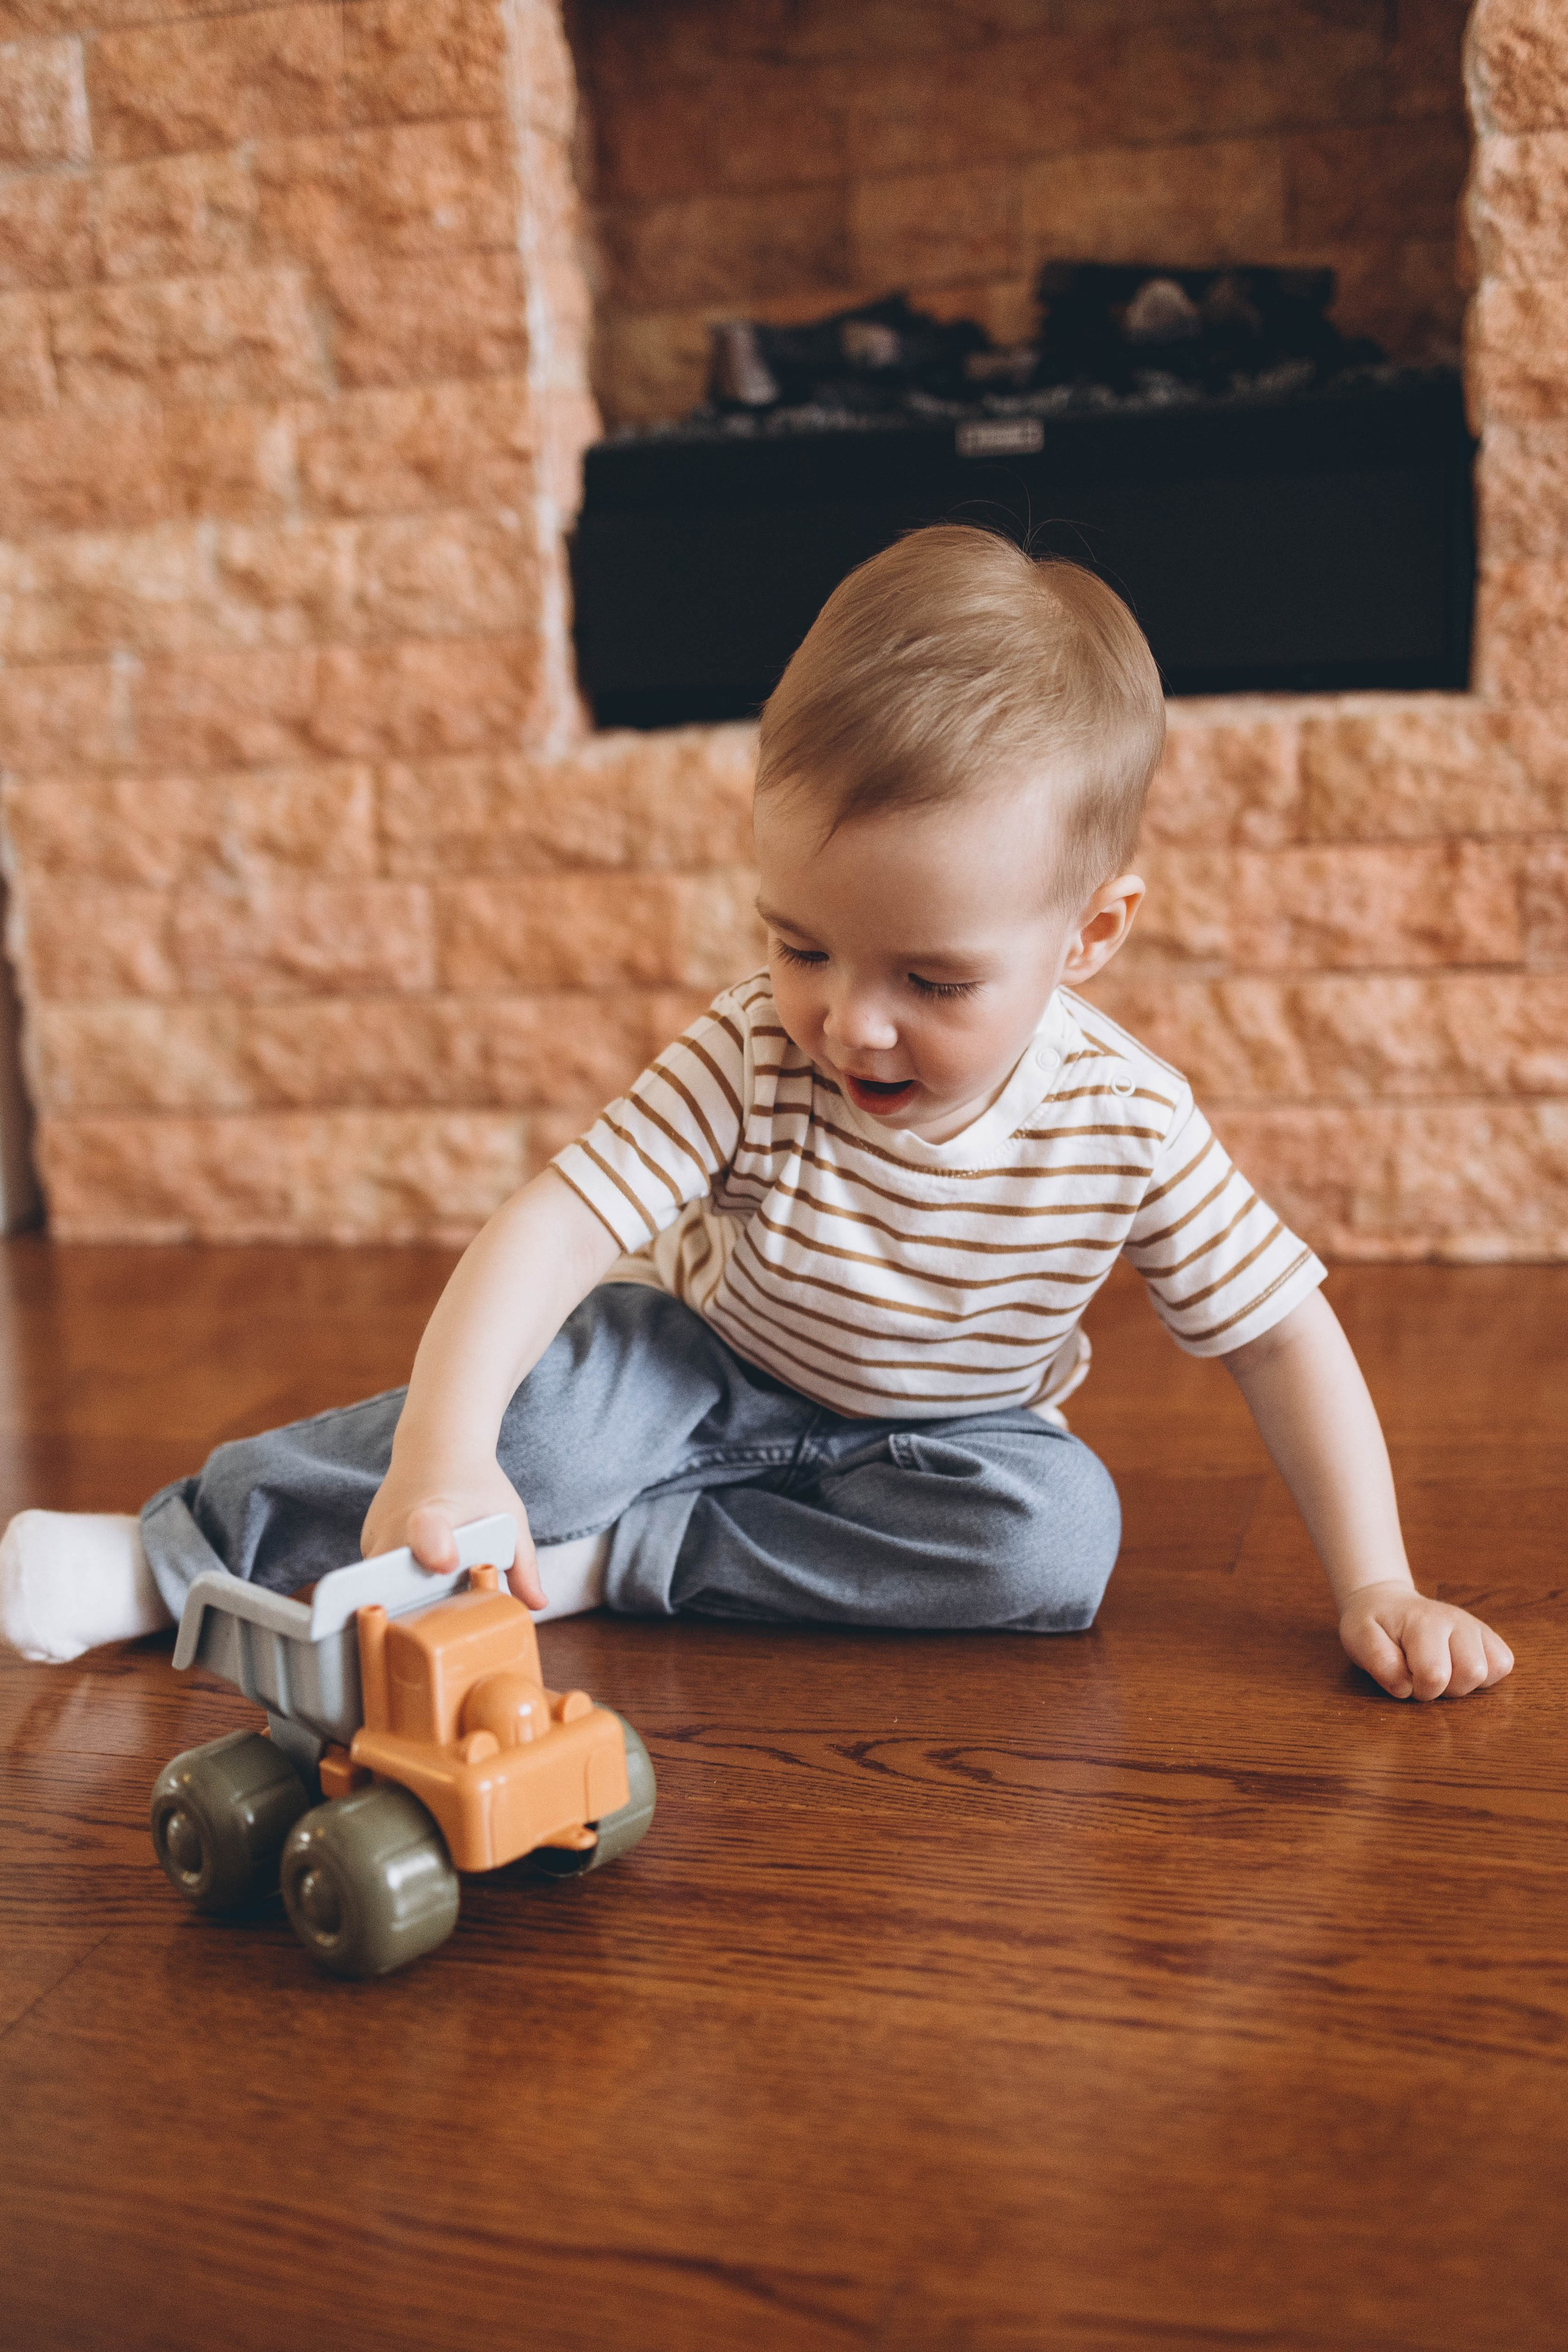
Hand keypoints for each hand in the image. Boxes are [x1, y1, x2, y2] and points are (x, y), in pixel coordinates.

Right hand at [361, 1459, 545, 1610]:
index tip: (447, 1563)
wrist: (436, 1446)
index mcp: (436, 1514)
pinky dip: (397, 1585)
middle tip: (448, 1610)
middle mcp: (397, 1525)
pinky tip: (421, 1575)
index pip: (427, 1530)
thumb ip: (522, 1563)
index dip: (434, 1548)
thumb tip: (537, 1605)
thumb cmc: (477, 1486)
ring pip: (385, 1586)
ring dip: (409, 1597)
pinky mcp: (366, 1542)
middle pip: (400, 1582)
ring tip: (436, 1588)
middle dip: (422, 1605)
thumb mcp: (508, 1517)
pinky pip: (377, 1577)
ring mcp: (376, 1535)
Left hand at [1339, 1581, 1513, 1700]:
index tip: (1404, 1677)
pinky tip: (1457, 1669)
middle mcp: (1457, 1620)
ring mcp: (1475, 1627)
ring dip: (1464, 1684)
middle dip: (1445, 1689)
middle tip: (1422, 1676)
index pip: (1435, 1674)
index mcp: (1423, 1622)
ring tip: (1440, 1672)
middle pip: (1472, 1673)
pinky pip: (1503, 1664)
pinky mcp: (1488, 1636)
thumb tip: (1404, 1686)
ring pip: (1492, 1670)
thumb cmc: (1373, 1625)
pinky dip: (1484, 1677)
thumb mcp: (1359, 1638)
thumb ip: (1377, 1660)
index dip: (1417, 1688)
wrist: (1387, 1604)